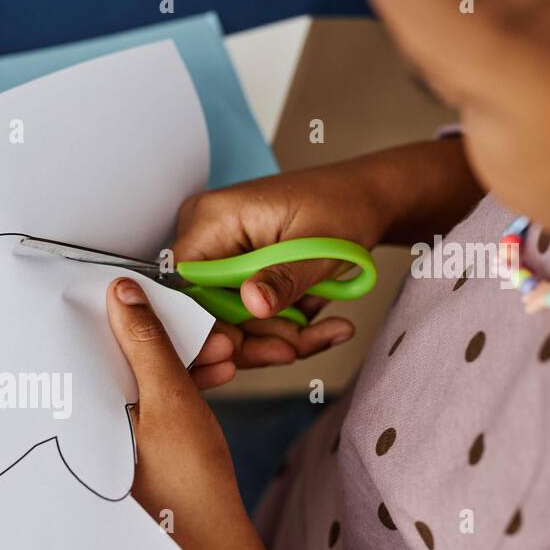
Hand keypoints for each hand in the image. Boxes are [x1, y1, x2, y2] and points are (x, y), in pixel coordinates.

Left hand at [108, 275, 380, 549]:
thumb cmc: (188, 485)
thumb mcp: (170, 401)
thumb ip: (147, 344)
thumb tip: (121, 289)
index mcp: (79, 409)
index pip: (93, 339)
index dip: (134, 313)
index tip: (168, 294)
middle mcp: (84, 421)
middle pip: (121, 356)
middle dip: (171, 338)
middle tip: (217, 337)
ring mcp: (110, 435)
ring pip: (143, 376)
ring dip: (184, 360)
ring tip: (227, 357)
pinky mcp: (135, 446)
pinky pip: (155, 399)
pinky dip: (183, 385)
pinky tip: (217, 374)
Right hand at [180, 139, 483, 388]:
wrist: (366, 199)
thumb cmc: (344, 205)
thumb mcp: (317, 246)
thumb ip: (284, 278)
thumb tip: (253, 303)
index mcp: (213, 218)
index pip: (183, 287)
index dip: (205, 326)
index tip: (237, 350)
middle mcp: (206, 236)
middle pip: (206, 310)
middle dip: (253, 338)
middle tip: (295, 347)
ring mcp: (219, 256)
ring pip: (229, 319)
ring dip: (274, 336)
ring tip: (322, 332)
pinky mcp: (236, 273)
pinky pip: (246, 313)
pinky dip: (280, 327)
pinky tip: (317, 326)